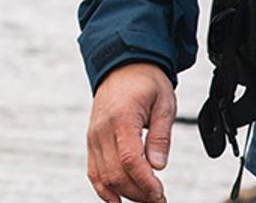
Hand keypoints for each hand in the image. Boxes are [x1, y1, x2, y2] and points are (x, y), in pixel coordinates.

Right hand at [87, 62, 175, 202]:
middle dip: (138, 192)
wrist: (122, 66)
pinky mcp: (91, 141)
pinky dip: (103, 189)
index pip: (130, 159)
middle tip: (158, 199)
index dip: (144, 182)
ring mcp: (94, 137)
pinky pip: (93, 171)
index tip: (159, 194)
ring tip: (146, 199)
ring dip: (124, 193)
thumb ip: (160, 135)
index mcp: (122, 117)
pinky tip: (118, 200)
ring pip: (103, 176)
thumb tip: (158, 165)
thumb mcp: (164, 102)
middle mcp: (102, 130)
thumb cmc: (146, 81)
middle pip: (115, 173)